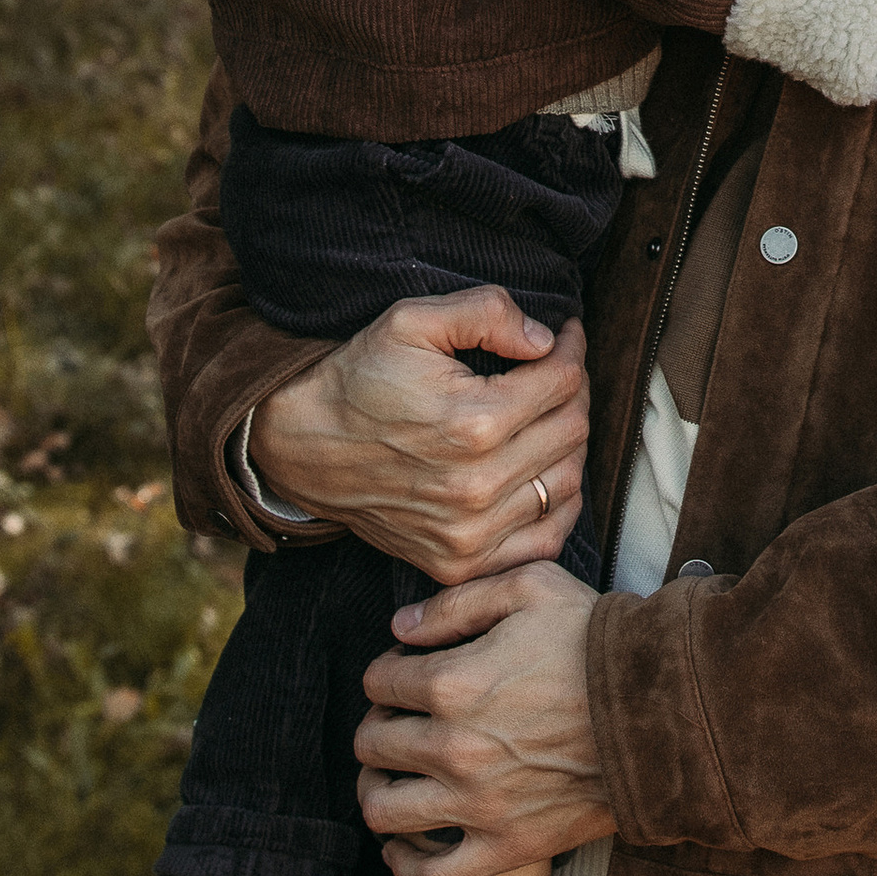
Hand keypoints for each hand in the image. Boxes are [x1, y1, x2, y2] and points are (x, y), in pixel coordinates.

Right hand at [251, 291, 589, 583]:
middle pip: (572, 431)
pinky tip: (544, 472)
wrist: (303, 445)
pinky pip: (545, 539)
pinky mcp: (459, 562)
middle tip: (555, 371)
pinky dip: (558, 505)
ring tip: (549, 415)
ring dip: (569, 444)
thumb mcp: (413, 321)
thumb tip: (545, 340)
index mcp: (473, 423)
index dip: (572, 348)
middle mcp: (477, 486)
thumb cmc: (360, 378)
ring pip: (568, 483)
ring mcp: (469, 533)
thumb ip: (486, 313)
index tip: (565, 335)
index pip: (563, 381)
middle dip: (573, 390)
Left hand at [356, 563, 610, 875]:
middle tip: (397, 723)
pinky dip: (405, 864)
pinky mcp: (506, 847)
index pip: (379, 681)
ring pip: (384, 812)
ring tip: (392, 779)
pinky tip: (406, 844)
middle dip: (377, 728)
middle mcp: (454, 748)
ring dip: (377, 792)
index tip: (405, 674)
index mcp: (455, 683)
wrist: (666, 711)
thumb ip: (459, 599)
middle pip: (372, 746)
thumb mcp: (533, 587)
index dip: (387, 671)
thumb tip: (402, 624)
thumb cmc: (599, 643)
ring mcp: (478, 805)